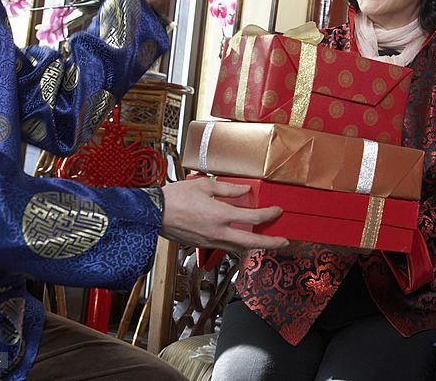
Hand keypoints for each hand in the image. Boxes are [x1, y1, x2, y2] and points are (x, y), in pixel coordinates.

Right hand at [160, 176, 288, 252]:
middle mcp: (217, 232)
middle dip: (270, 243)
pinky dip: (237, 245)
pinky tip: (240, 239)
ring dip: (253, 246)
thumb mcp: (204, 185)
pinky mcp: (201, 245)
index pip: (253, 218)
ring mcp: (209, 241)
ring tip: (265, 242)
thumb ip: (228, 189)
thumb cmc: (175, 198)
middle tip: (283, 242)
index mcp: (220, 215)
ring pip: (237, 248)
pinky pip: (224, 248)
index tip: (277, 211)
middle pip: (250, 242)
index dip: (269, 215)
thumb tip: (245, 191)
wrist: (152, 213)